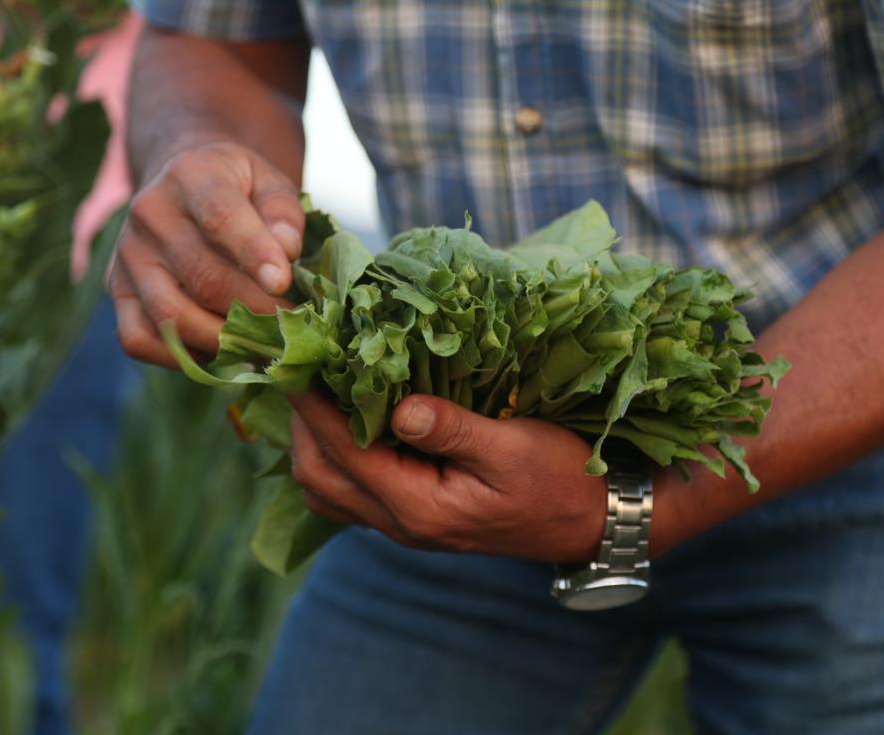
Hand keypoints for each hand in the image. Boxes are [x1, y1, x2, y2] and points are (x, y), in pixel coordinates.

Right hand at [110, 142, 303, 366]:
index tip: (284, 284)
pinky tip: (218, 349)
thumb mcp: (269, 182)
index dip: (254, 253)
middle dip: (254, 311)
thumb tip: (286, 252)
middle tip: (291, 328)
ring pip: (171, 316)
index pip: (220, 217)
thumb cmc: (239, 190)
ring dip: (224, 340)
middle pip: (202, 277)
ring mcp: (128, 254)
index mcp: (192, 175)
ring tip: (262, 343)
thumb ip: (283, 213)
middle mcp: (149, 212)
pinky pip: (139, 339)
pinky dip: (181, 357)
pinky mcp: (117, 290)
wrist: (185, 188)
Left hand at [288, 393, 606, 562]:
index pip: (344, 451)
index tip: (293, 359)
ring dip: (312, 440)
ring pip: (326, 488)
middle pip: (317, 476)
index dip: (311, 404)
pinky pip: (349, 490)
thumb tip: (398, 409)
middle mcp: (400, 523)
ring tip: (319, 387)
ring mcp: (403, 524)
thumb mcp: (513, 447)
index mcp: (419, 506)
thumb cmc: (560, 479)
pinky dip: (334, 454)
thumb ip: (453, 430)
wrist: (591, 522)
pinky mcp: (412, 514)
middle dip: (300, 422)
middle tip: (302, 365)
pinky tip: (349, 417)